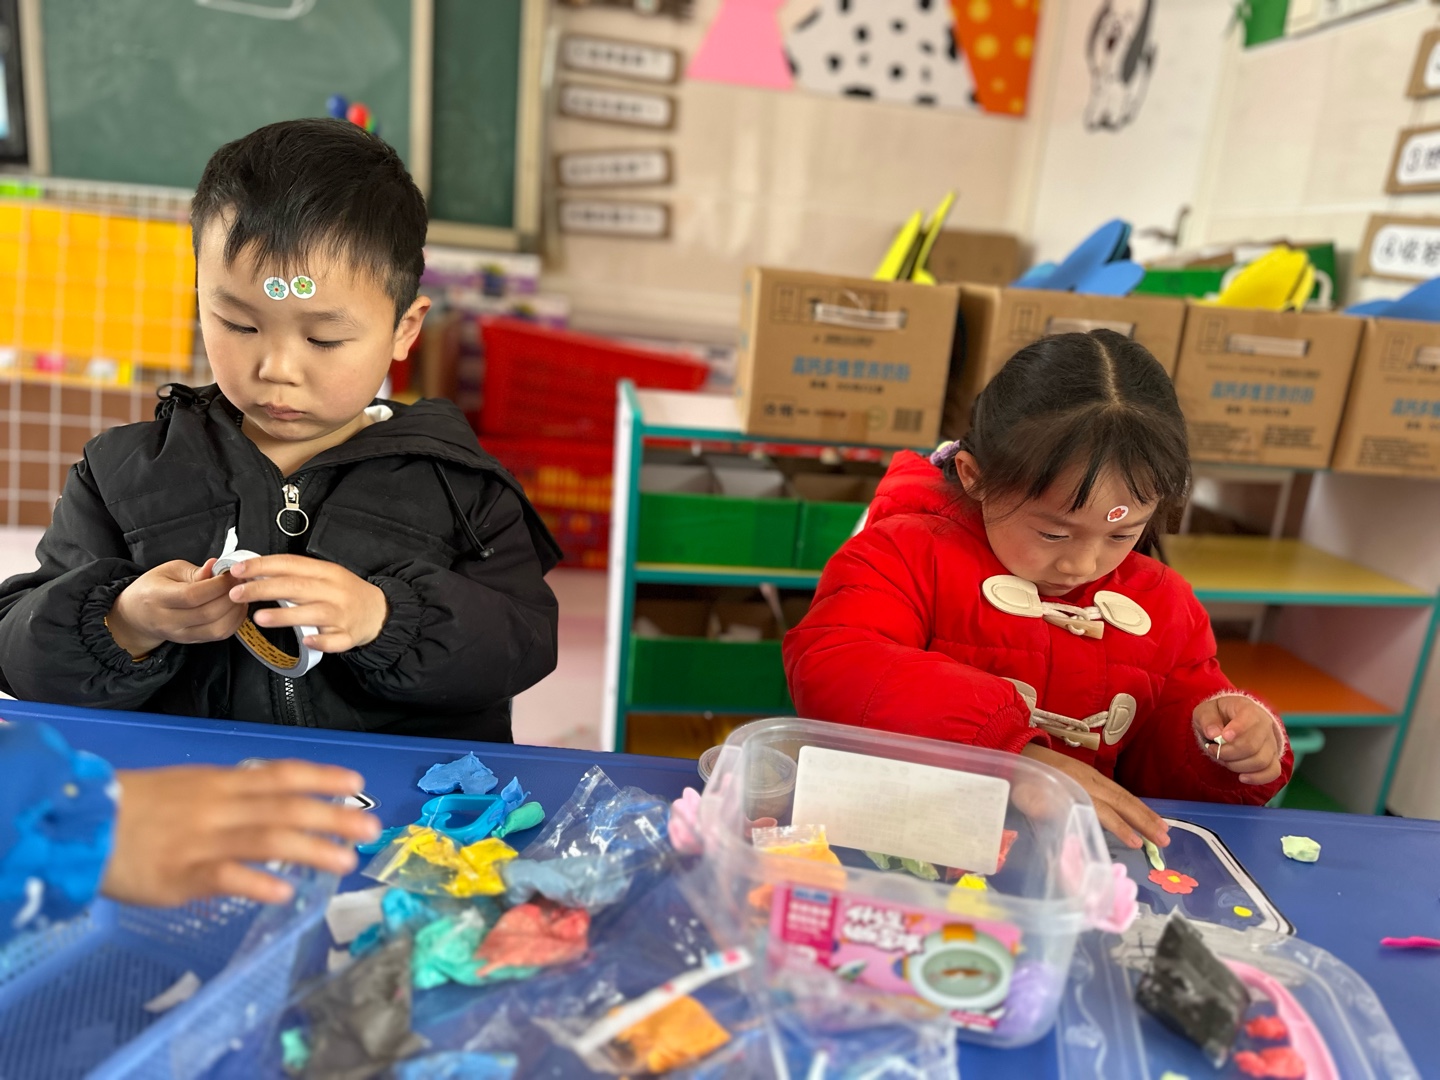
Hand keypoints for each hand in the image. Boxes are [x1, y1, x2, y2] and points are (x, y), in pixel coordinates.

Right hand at [101, 760, 381, 906]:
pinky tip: (284, 894)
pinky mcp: (180, 876)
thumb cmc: (139, 807)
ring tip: (345, 861)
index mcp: (221, 782)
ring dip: (310, 851)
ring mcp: (202, 841)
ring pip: (266, 841)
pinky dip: (256, 885)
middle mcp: (219, 807)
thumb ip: (234, 796)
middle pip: (285, 808)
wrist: (82, 824)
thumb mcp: (191, 786)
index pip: (281, 774)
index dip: (320, 777)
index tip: (357, 782)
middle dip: (332, 816)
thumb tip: (281, 806)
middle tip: (371, 827)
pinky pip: (225, 878)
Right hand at [108, 558, 246, 658]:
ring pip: (217, 629)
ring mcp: (181, 635)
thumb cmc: (152, 588)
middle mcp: (168, 620)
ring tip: (241, 594)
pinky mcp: (192, 642)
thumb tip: (216, 566)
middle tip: (242, 582)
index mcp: (158, 598)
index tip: (232, 573)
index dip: (218, 585)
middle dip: (232, 596)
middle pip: (208, 613)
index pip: (193, 595)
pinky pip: (219, 635)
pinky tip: (237, 607)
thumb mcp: (168, 571)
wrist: (136, 615)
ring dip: (236, 611)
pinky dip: (234, 622)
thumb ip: (194, 571)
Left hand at [225, 555, 387, 653]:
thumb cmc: (345, 593)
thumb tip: (256, 573)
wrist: (380, 611)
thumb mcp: (325, 575)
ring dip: (285, 615)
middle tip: (237, 593)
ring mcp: (341, 614)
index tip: (238, 570)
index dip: (262, 566)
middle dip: (263, 589)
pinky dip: (321, 641)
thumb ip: (295, 574)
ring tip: (259, 617)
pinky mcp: (347, 636)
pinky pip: (334, 641)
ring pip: (312, 613)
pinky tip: (307, 641)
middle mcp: (334, 591)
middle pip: (296, 587)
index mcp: (326, 572)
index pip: (291, 564)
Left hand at [1021, 742, 1169, 849]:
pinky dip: (1136, 803)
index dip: (1120, 828)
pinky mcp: (1094, 775)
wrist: (1022, 750)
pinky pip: (1120, 790)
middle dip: (1145, 822)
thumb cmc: (1025, 782)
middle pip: (1122, 802)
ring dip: (1146, 813)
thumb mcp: (1029, 799)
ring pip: (1125, 796)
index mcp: (1074, 788)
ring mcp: (1094, 776)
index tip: (1138, 844)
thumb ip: (1048, 812)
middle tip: (1165, 840)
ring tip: (1165, 830)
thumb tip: (1066, 823)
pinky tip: (1146, 814)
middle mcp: (1089, 781)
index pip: (1103, 811)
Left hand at [1193, 695, 1282, 785]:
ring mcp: (1271, 743)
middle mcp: (1265, 725)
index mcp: (1248, 709)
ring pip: (1261, 761)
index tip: (1224, 737)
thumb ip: (1207, 719)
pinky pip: (1273, 772)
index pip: (1249, 719)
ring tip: (1222, 758)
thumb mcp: (1205, 711)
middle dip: (1228, 753)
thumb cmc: (1217, 715)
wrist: (1230, 720)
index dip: (1237, 730)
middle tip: (1213, 749)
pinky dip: (1257, 778)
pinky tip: (1241, 777)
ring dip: (1236, 765)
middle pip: (1252, 746)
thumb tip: (1213, 733)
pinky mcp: (1272, 758)